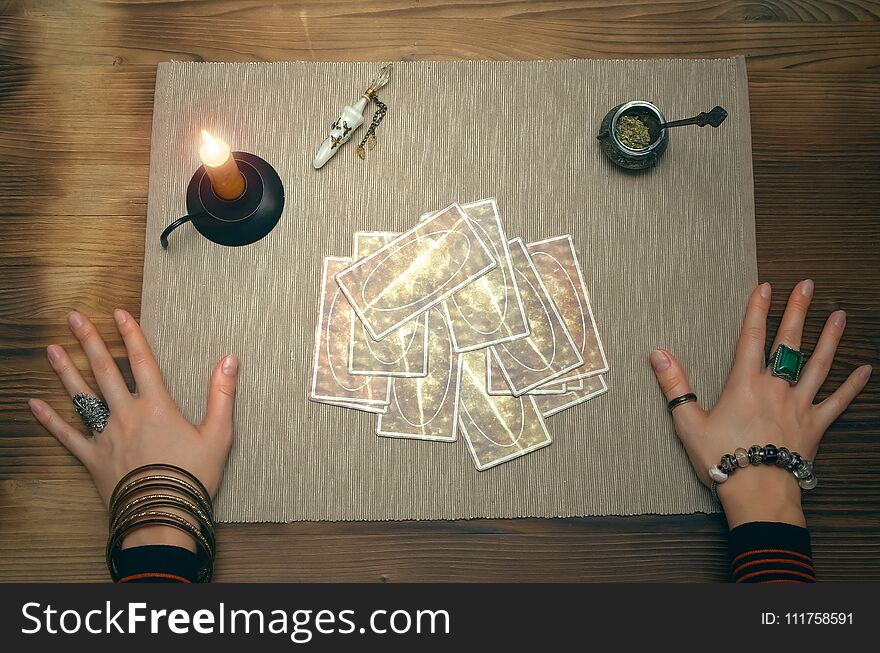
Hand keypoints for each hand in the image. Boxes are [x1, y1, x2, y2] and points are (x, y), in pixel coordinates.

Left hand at [28, 309, 238, 549]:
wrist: (163, 515)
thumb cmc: (194, 476)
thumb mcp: (219, 434)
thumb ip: (222, 394)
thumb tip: (230, 360)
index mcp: (157, 407)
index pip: (142, 361)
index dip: (131, 335)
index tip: (118, 313)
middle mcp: (127, 414)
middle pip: (105, 371)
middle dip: (89, 342)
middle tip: (73, 318)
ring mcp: (106, 436)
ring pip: (81, 397)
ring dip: (66, 371)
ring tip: (51, 350)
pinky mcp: (93, 458)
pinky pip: (66, 435)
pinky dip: (49, 420)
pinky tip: (34, 404)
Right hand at [649, 280, 870, 528]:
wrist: (757, 491)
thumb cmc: (721, 458)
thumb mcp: (689, 421)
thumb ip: (675, 386)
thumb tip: (658, 354)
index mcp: (745, 384)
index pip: (752, 337)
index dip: (758, 310)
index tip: (765, 287)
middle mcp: (776, 388)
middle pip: (789, 342)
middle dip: (798, 311)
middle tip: (808, 286)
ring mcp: (799, 405)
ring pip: (818, 364)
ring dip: (829, 338)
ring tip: (839, 316)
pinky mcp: (815, 426)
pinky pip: (838, 402)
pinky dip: (853, 386)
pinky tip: (866, 370)